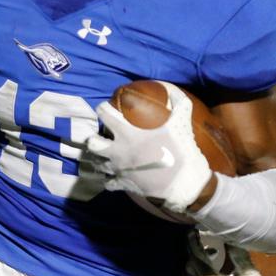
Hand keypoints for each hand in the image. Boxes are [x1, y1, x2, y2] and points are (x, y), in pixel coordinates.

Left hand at [86, 82, 211, 213]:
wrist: (182, 181)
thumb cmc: (179, 150)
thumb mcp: (181, 121)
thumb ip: (178, 103)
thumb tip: (173, 91)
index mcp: (128, 133)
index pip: (105, 115)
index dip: (103, 109)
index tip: (105, 108)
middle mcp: (118, 151)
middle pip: (93, 143)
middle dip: (94, 138)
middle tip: (102, 136)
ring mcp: (119, 169)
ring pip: (98, 164)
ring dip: (101, 159)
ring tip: (108, 156)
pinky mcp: (123, 184)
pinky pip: (109, 183)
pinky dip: (110, 180)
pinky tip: (116, 175)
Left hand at [182, 233, 275, 275]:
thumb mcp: (250, 274)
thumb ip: (239, 255)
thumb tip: (230, 237)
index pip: (196, 256)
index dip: (193, 242)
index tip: (192, 233)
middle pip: (188, 266)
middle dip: (192, 254)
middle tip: (198, 245)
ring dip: (189, 267)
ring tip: (198, 260)